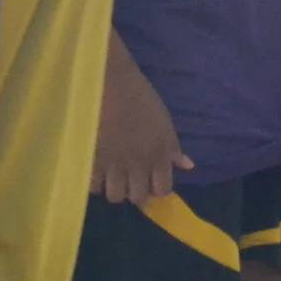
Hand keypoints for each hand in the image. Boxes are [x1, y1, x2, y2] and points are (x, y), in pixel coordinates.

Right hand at [92, 62, 192, 205]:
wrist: (111, 83)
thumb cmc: (141, 98)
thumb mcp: (165, 122)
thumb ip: (174, 148)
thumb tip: (187, 166)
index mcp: (160, 155)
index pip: (163, 190)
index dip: (157, 190)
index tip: (150, 182)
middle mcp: (139, 165)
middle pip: (138, 198)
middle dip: (135, 192)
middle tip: (129, 180)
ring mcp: (115, 164)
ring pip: (115, 196)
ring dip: (114, 189)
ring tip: (111, 177)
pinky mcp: (93, 160)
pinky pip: (94, 186)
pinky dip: (95, 182)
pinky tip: (96, 171)